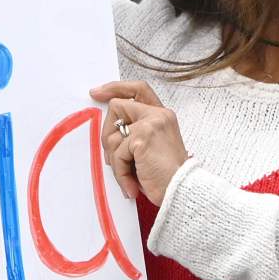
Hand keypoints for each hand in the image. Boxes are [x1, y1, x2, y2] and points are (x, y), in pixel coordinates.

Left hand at [91, 80, 187, 205]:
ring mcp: (150, 124)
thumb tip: (109, 133)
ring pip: (112, 135)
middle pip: (116, 107)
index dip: (115, 88)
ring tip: (130, 175)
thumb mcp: (151, 149)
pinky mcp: (142, 138)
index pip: (138, 89)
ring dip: (116, 161)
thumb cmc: (167, 177)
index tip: (97, 93)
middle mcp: (158, 115)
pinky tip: (132, 183)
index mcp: (162, 116)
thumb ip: (135, 134)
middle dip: (107, 134)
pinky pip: (116, 154)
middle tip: (113, 158)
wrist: (181, 191)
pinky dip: (120, 173)